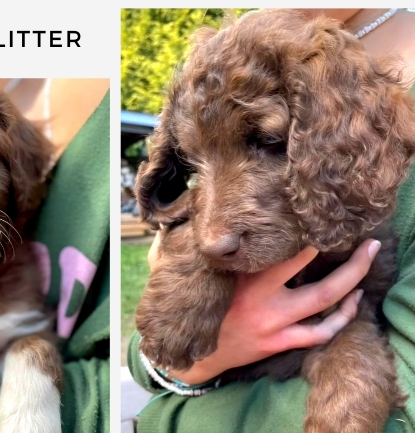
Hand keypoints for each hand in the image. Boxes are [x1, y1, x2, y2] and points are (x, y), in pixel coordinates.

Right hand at [146, 234, 378, 383]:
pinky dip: (340, 319)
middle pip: (321, 286)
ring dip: (352, 287)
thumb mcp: (190, 269)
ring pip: (325, 308)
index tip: (320, 218)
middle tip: (367, 242)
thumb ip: (199, 241)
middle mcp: (264, 302)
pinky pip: (319, 333)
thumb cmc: (190, 302)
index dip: (307, 237)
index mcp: (241, 278)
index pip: (283, 253)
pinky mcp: (279, 343)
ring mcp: (275, 325)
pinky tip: (352, 303)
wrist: (189, 351)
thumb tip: (203, 205)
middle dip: (351, 265)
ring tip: (365, 264)